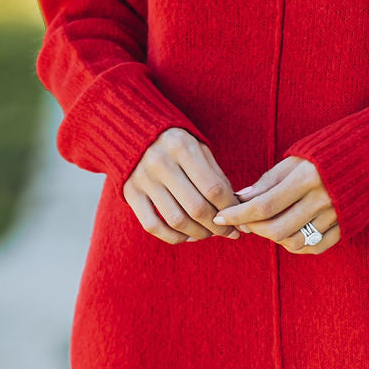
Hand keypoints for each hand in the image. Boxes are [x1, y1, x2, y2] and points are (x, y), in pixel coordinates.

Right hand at [122, 127, 242, 243]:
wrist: (134, 132)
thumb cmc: (177, 144)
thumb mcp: (199, 148)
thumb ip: (216, 176)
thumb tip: (235, 209)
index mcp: (182, 147)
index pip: (213, 189)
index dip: (229, 209)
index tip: (238, 219)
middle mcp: (161, 162)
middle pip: (197, 208)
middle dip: (217, 226)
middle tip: (228, 233)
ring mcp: (143, 179)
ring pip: (177, 220)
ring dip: (198, 234)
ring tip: (209, 234)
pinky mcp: (130, 192)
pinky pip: (152, 225)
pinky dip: (173, 237)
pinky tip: (186, 236)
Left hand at [212, 156, 339, 253]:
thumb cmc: (327, 155)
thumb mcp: (296, 159)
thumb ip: (268, 181)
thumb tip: (240, 199)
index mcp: (306, 178)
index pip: (263, 205)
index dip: (237, 213)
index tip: (221, 216)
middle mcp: (321, 200)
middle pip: (276, 229)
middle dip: (253, 228)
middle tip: (243, 221)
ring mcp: (335, 217)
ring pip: (293, 242)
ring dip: (273, 238)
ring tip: (267, 224)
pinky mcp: (345, 228)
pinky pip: (314, 247)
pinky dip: (296, 245)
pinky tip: (289, 233)